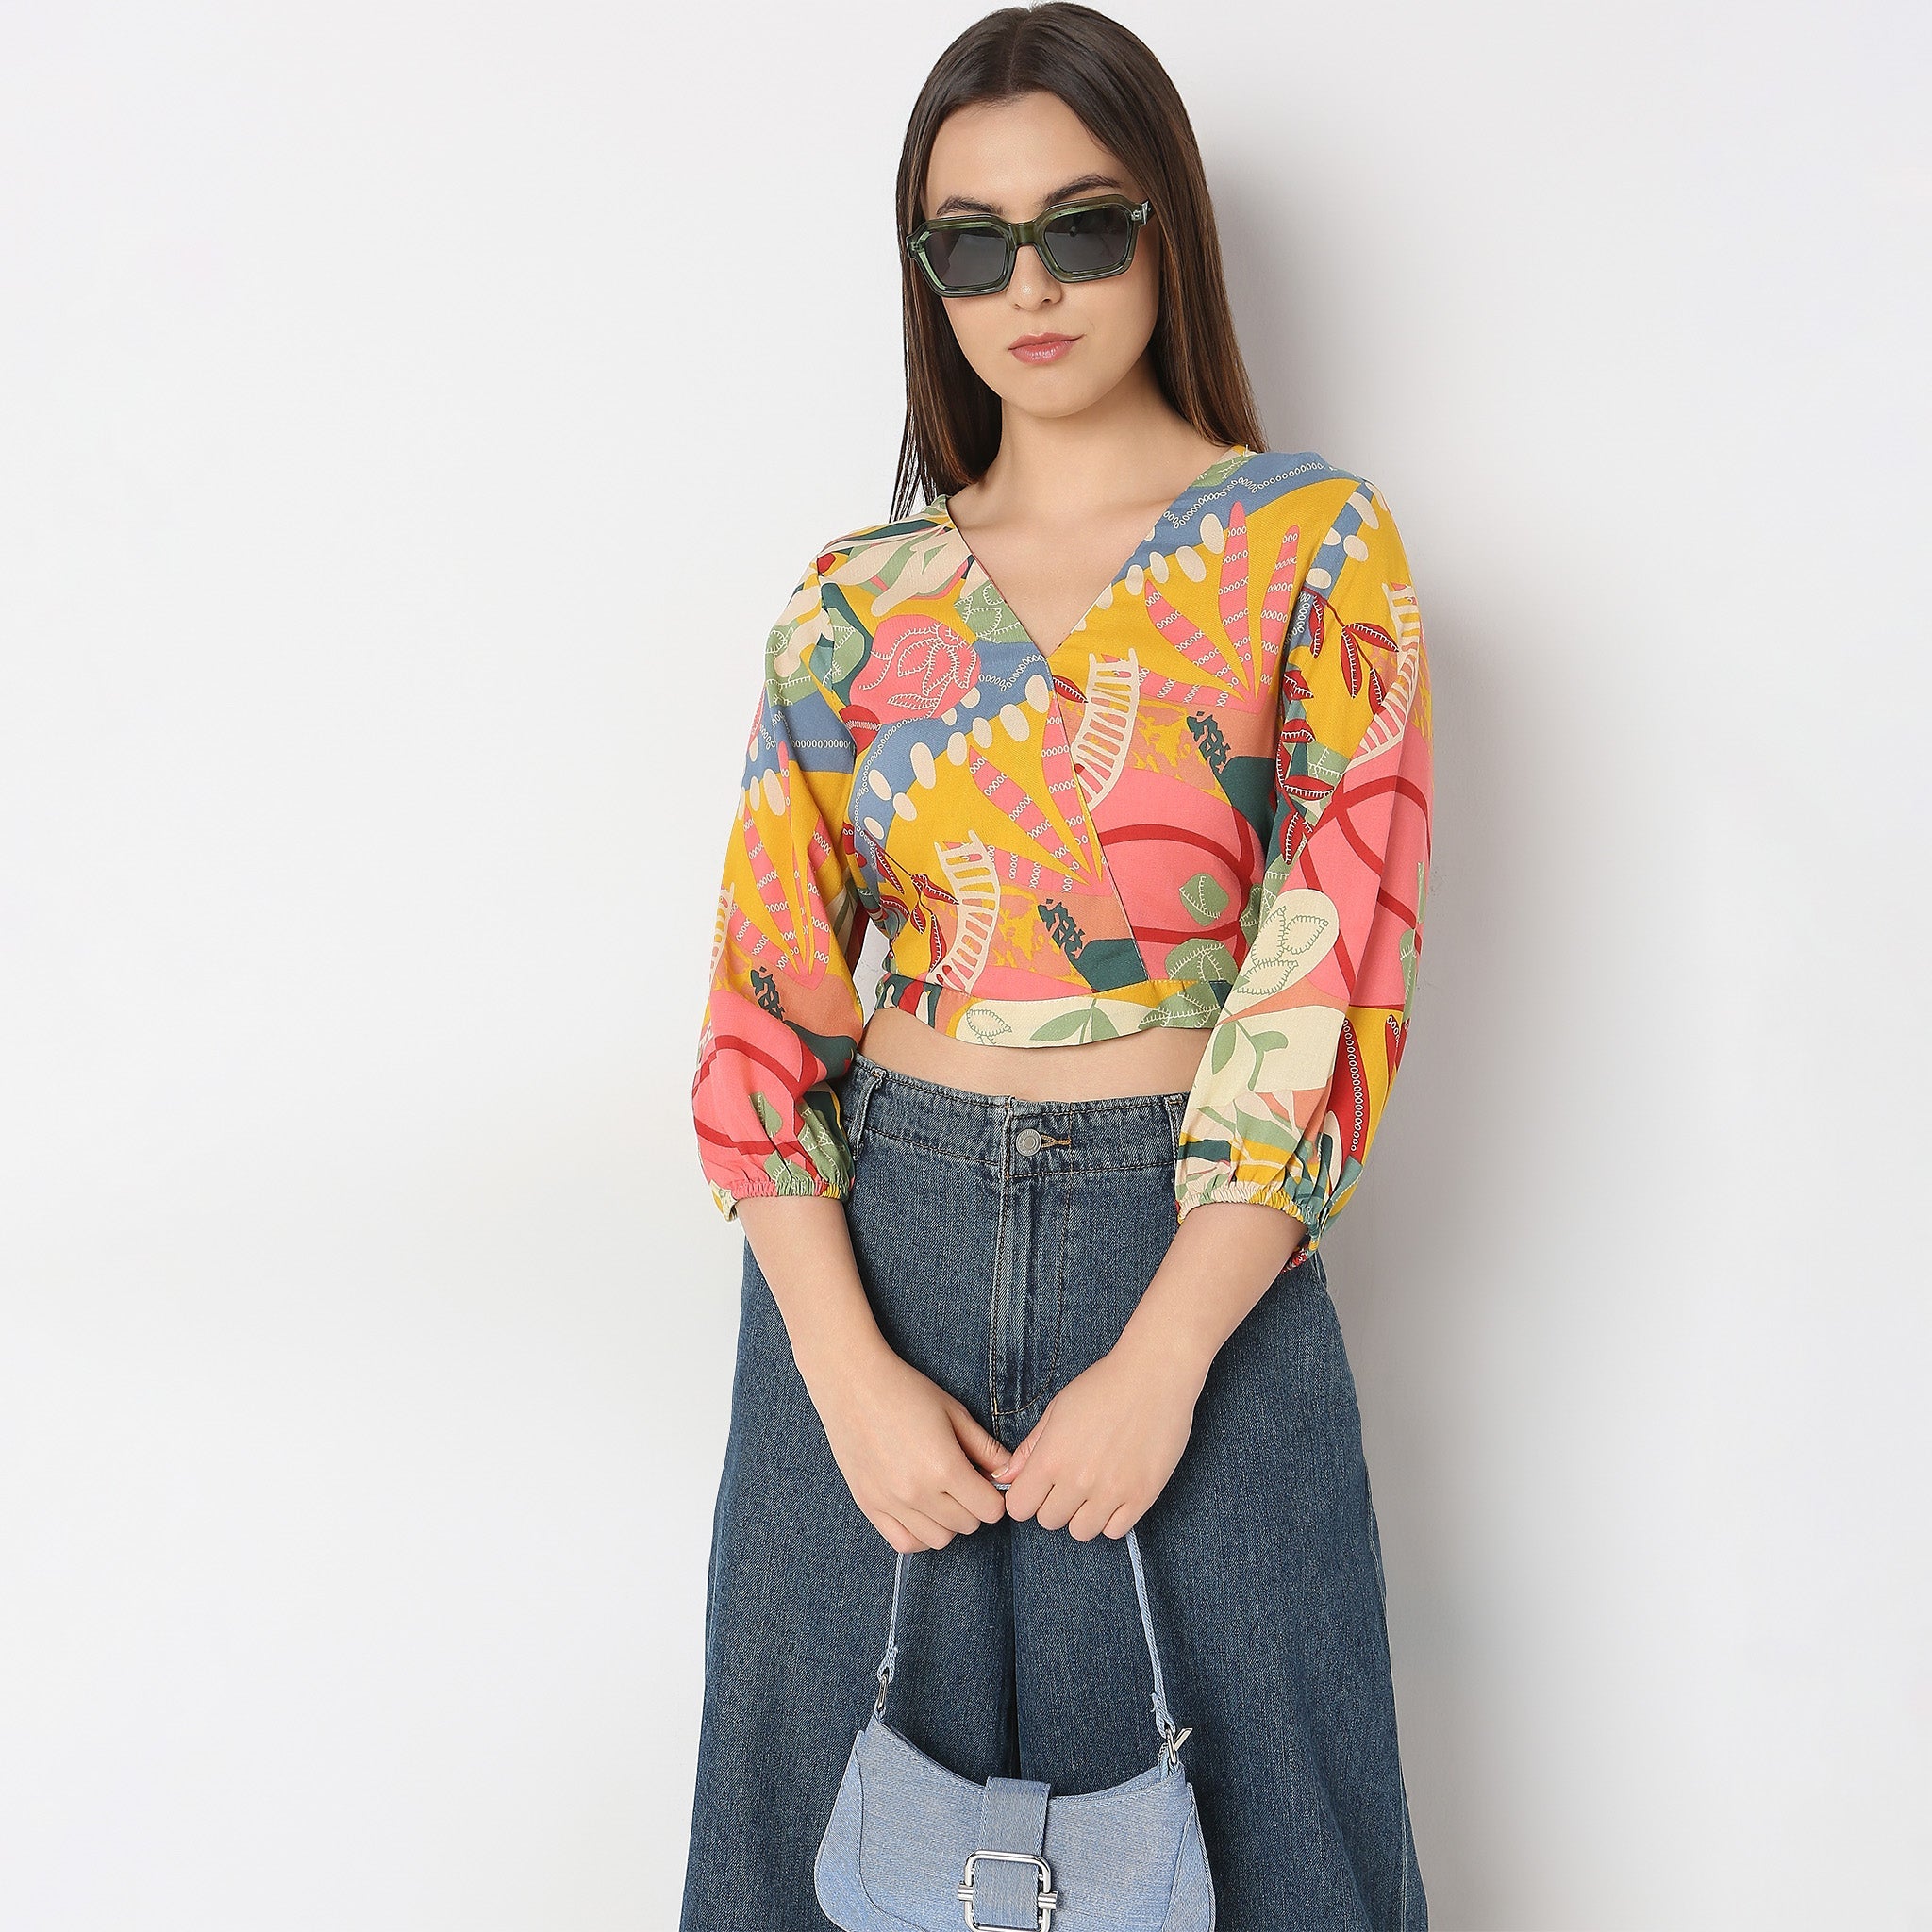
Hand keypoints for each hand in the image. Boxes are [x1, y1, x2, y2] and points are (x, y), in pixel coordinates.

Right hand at [808, 1338, 1010, 1553]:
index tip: (985, 1479)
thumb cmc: (906, 1391)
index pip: (990, 1510)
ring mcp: (891, 1503)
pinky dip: (919, 1534)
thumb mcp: (955, 1413)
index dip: (994, 1496)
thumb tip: (1007, 1473)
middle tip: (963, 1480)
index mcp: (945, 1467)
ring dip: (948, 1522)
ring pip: (939, 1540)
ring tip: (941, 1494)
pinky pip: (904, 1543)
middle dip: (974, 1506)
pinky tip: (921, 1511)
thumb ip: (986, 1448)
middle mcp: (918, 1493)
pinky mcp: (869, 1505)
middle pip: (967, 1526)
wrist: (852, 1384)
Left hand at [992, 1328, 1206, 1540]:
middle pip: (1049, 1521)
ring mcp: (1112, 1492)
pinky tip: (1115, 1493)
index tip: (1037, 1486)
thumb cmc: (1103, 1385)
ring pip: (1081, 1532)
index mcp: (1051, 1458)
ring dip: (1082, 1515)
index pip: (1020, 1507)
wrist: (1154, 1374)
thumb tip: (1005, 1476)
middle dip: (1054, 1504)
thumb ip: (1030, 1448)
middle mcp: (1078, 1481)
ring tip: (1094, 1488)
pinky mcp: (1142, 1496)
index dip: (1025, 1498)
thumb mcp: (1057, 1410)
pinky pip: (1115, 1531)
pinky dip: (1112, 1517)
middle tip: (1070, 1481)